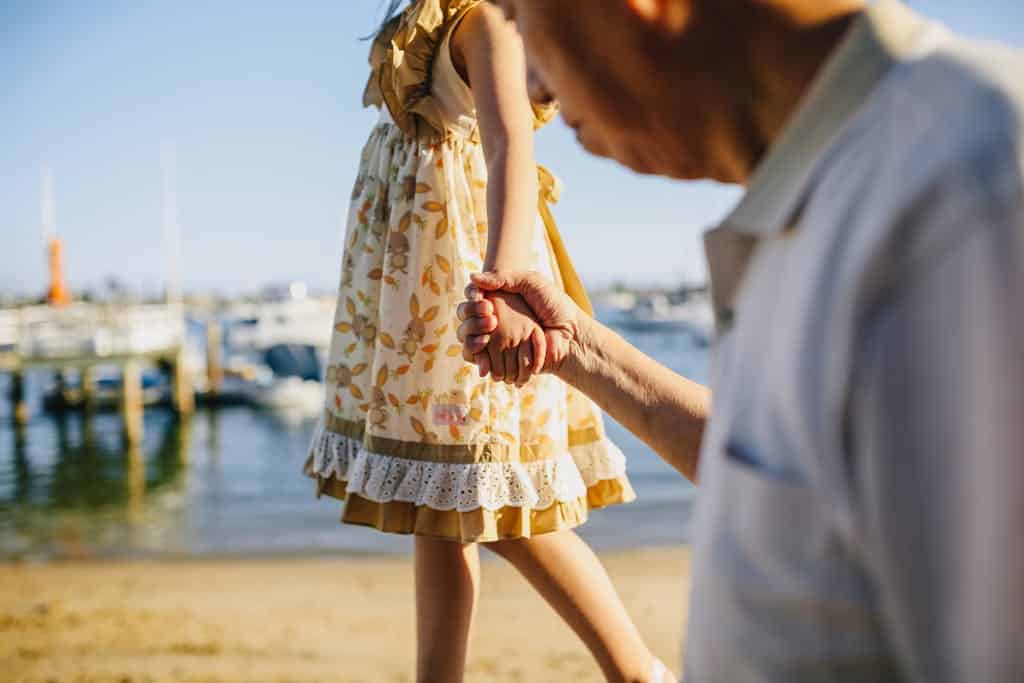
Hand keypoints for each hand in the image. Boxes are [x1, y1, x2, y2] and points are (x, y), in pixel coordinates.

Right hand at [457, 270, 584, 377]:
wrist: (570, 337)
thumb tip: (472, 277)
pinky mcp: (495, 359)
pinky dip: (474, 350)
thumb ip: (504, 277)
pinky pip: (474, 356)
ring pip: (465, 334)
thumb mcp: (532, 282)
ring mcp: (493, 339)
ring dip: (471, 329)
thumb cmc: (556, 307)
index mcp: (500, 298)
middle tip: (489, 311)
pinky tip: (484, 344)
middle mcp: (493, 318)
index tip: (478, 295)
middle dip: (471, 311)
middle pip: (465, 313)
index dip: (472, 294)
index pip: (473, 294)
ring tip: (490, 328)